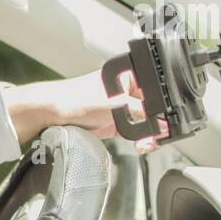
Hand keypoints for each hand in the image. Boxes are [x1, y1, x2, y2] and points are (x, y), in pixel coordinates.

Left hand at [1, 69, 167, 153]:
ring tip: (147, 142)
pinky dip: (141, 140)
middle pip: (155, 108)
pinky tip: (141, 144)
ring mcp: (124, 107)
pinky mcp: (118, 123)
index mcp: (130, 75)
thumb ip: (139, 111)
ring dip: (150, 134)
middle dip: (158, 123)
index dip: (164, 105)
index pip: (157, 88)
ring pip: (148, 122)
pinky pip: (137, 132)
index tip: (167, 118)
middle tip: (160, 134)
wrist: (53, 114)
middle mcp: (128, 90)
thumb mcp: (114, 103)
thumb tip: (160, 121)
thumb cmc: (75, 98)